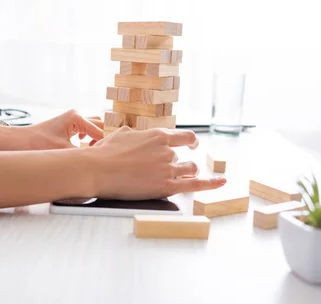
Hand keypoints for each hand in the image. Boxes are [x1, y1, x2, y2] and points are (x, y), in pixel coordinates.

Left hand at [0, 109, 103, 150]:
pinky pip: (86, 130)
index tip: (110, 158)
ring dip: (98, 138)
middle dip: (105, 138)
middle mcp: (76, 116)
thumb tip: (98, 163)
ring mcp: (72, 120)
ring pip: (94, 126)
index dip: (106, 145)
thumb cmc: (37, 144)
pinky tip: (87, 148)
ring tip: (97, 152)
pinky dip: (90, 138)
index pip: (100, 132)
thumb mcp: (63, 152)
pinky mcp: (68, 126)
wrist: (17, 142)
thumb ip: (83, 155)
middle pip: (100, 125)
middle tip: (107, 154)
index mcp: (77, 118)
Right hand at [89, 127, 225, 199]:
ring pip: (189, 169)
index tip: (191, 144)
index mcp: (157, 135)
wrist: (97, 169)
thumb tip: (136, 134)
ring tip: (176, 177)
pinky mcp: (166, 186)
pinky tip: (222, 181)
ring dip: (186, 172)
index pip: (184, 137)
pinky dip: (212, 183)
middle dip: (176, 163)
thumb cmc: (105, 153)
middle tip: (163, 169)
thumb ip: (135, 135)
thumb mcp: (122, 134)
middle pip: (183, 157)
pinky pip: (195, 185)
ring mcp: (168, 168)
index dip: (190, 141)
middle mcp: (167, 150)